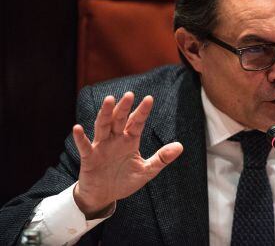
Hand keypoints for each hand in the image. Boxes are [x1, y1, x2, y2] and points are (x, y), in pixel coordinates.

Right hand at [72, 92, 182, 217]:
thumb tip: (180, 146)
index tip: (149, 98)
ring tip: (109, 100)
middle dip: (124, 107)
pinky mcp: (89, 158)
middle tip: (129, 94)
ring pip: (103, 126)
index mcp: (130, 140)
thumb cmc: (124, 181)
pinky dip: (80, 138)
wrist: (104, 196)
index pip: (137, 122)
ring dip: (105, 113)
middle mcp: (115, 139)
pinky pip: (84, 146)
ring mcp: (101, 146)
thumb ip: (161, 158)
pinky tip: (77, 128)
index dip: (142, 111)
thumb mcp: (146, 171)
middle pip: (119, 119)